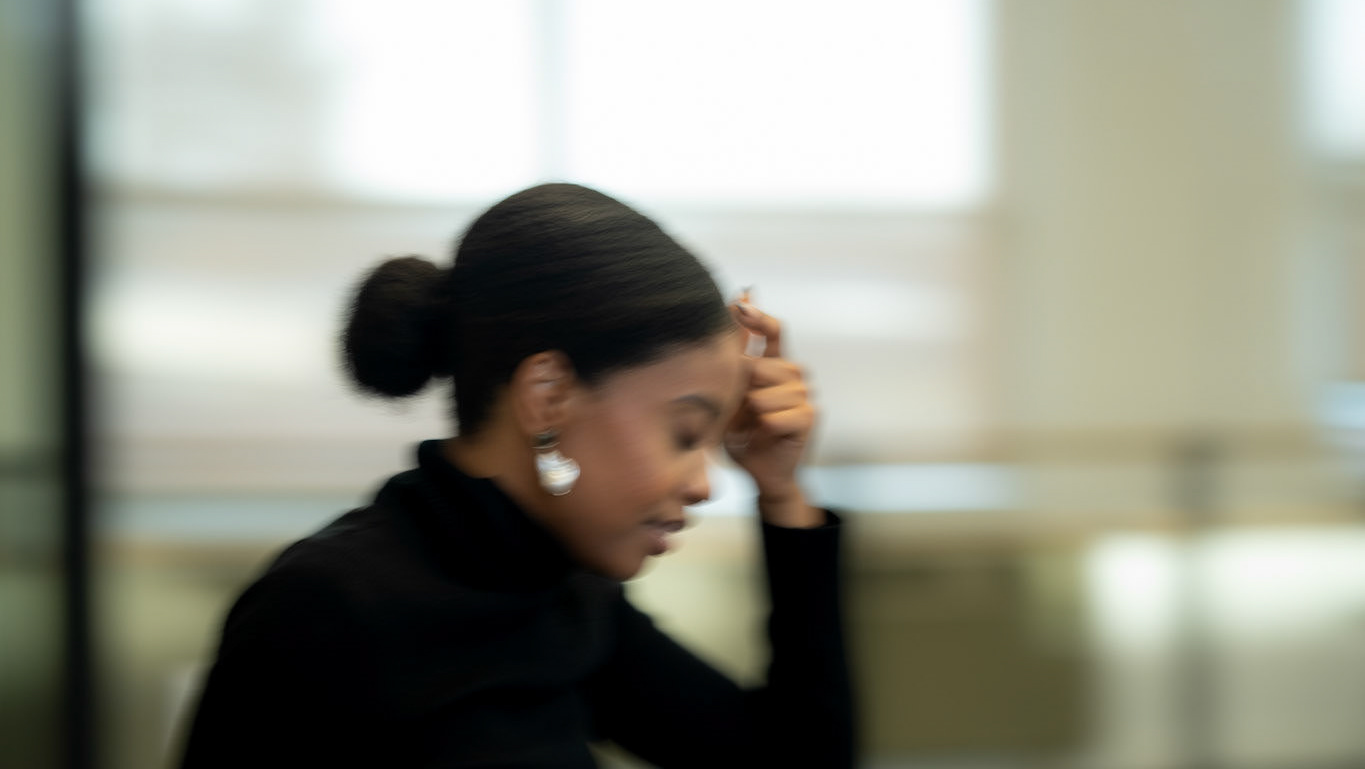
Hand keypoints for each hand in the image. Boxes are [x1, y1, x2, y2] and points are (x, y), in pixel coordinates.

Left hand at [725, 299, 822, 527]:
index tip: (741, 305)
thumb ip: (736, 354)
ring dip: (752, 412)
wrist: (759, 469)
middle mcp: (793, 375)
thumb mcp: (730, 393)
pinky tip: (764, 432)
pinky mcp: (809, 417)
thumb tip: (736, 305)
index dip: (759, 317)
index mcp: (775, 364)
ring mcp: (804, 395)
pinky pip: (779, 415)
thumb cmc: (742, 431)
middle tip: (742, 410)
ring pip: (767, 393)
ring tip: (752, 424)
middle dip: (744, 388)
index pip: (774, 330)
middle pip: (764, 365)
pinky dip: (766, 425)